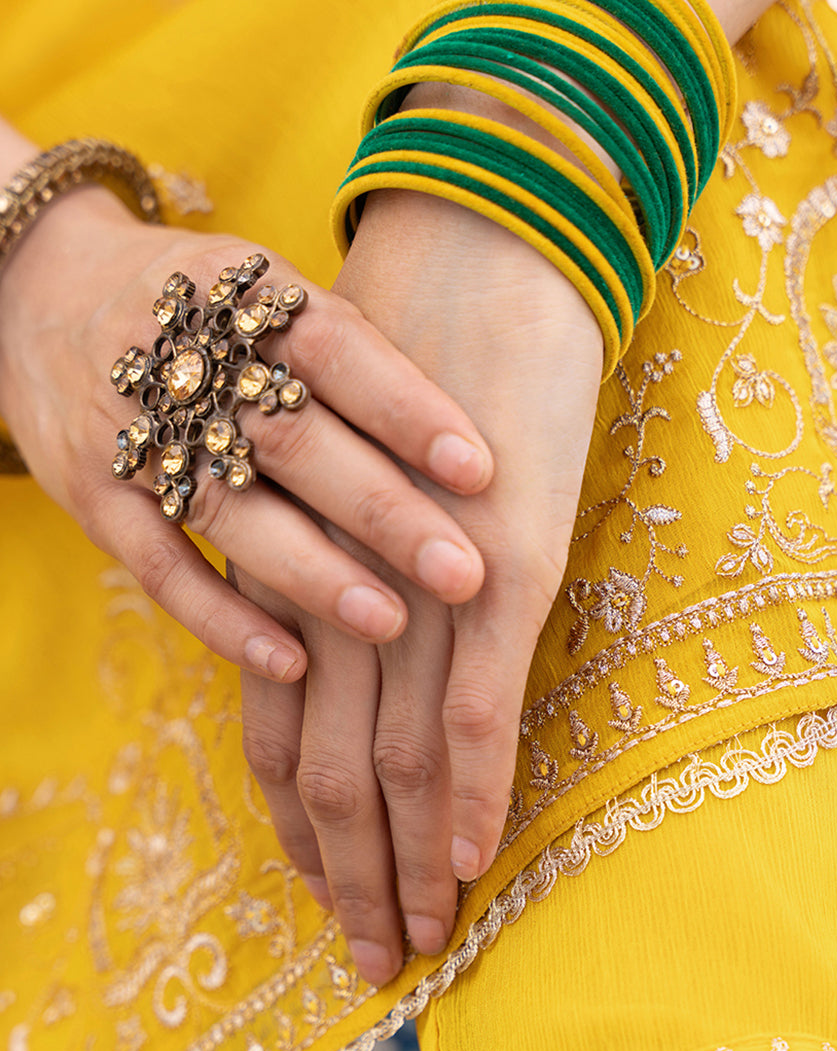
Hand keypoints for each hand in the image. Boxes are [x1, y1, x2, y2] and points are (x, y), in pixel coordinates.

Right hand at [0, 182, 494, 679]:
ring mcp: (132, 432)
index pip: (334, 347)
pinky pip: (159, 567)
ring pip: (230, 511)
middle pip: (293, 441)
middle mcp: (187, 361)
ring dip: (313, 575)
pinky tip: (291, 661)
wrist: (38, 289)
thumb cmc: (202, 308)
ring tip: (392, 623)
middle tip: (464, 574)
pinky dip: (223, 619)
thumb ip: (348, 359)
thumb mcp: (264, 292)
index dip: (406, 409)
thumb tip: (472, 447)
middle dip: (383, 512)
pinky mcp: (92, 495)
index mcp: (245, 297)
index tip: (479, 471)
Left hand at [235, 188, 602, 981]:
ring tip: (419, 943)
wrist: (485, 270)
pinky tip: (474, 864)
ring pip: (392, 766)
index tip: (326, 901)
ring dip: (404, 867)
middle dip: (350, 883)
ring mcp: (417, 595)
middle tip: (374, 966)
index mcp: (305, 590)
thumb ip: (363, 593)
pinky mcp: (498, 573)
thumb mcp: (368, 508)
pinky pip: (473, 710)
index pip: (280, 747)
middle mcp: (343, 606)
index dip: (300, 839)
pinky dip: (473, 796)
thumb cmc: (431, 393)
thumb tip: (389, 678)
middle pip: (328, 779)